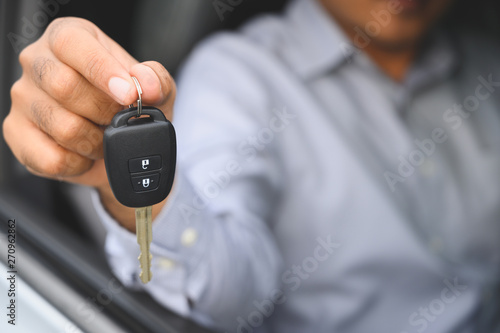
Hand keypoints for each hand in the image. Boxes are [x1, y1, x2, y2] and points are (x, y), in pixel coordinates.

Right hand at [3, 17, 175, 229]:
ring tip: (104, 137)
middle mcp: (37, 62)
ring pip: (62, 127)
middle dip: (104, 112)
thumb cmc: (128, 104)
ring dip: (96, 142)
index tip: (129, 94)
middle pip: (63, 86)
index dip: (102, 71)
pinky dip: (80, 164)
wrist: (117, 142)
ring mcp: (23, 98)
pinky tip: (86, 154)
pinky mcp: (17, 133)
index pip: (73, 44)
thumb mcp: (154, 89)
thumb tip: (147, 84)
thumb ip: (156, 81)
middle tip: (119, 121)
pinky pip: (51, 158)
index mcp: (68, 38)